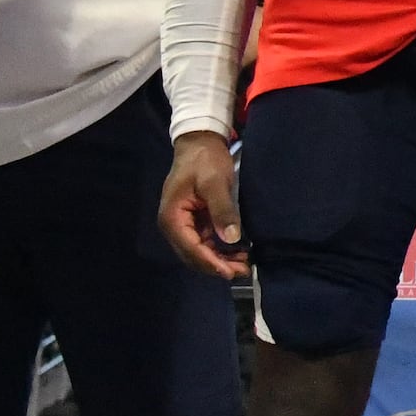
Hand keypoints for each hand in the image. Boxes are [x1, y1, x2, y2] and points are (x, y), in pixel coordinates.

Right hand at [158, 131, 248, 280]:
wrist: (199, 143)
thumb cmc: (205, 161)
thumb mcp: (215, 182)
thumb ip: (222, 210)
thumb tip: (232, 238)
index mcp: (172, 218)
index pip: (190, 249)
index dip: (211, 263)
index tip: (231, 272)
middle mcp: (173, 226)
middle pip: (193, 255)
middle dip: (217, 265)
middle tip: (243, 271)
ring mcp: (182, 225)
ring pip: (199, 252)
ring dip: (219, 260)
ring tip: (244, 264)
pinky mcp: (193, 222)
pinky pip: (204, 243)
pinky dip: (219, 250)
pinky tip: (237, 252)